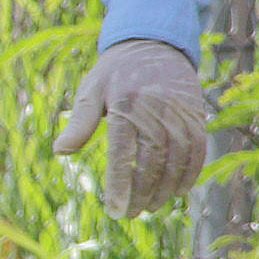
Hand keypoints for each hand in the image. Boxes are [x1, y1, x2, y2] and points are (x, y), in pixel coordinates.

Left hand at [53, 39, 206, 217]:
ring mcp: (179, 112)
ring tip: (151, 207)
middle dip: (142, 193)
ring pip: (177, 159)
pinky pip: (198, 148)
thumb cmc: (114, 73)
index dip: (120, 186)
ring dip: (166, 188)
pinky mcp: (196, 114)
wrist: (153, 43)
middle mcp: (154, 109)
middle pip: (152, 161)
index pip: (123, 154)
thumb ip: (79, 122)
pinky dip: (191, 173)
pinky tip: (179, 191)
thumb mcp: (91, 90)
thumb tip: (60, 151)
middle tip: (130, 214)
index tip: (115, 210)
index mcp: (124, 105)